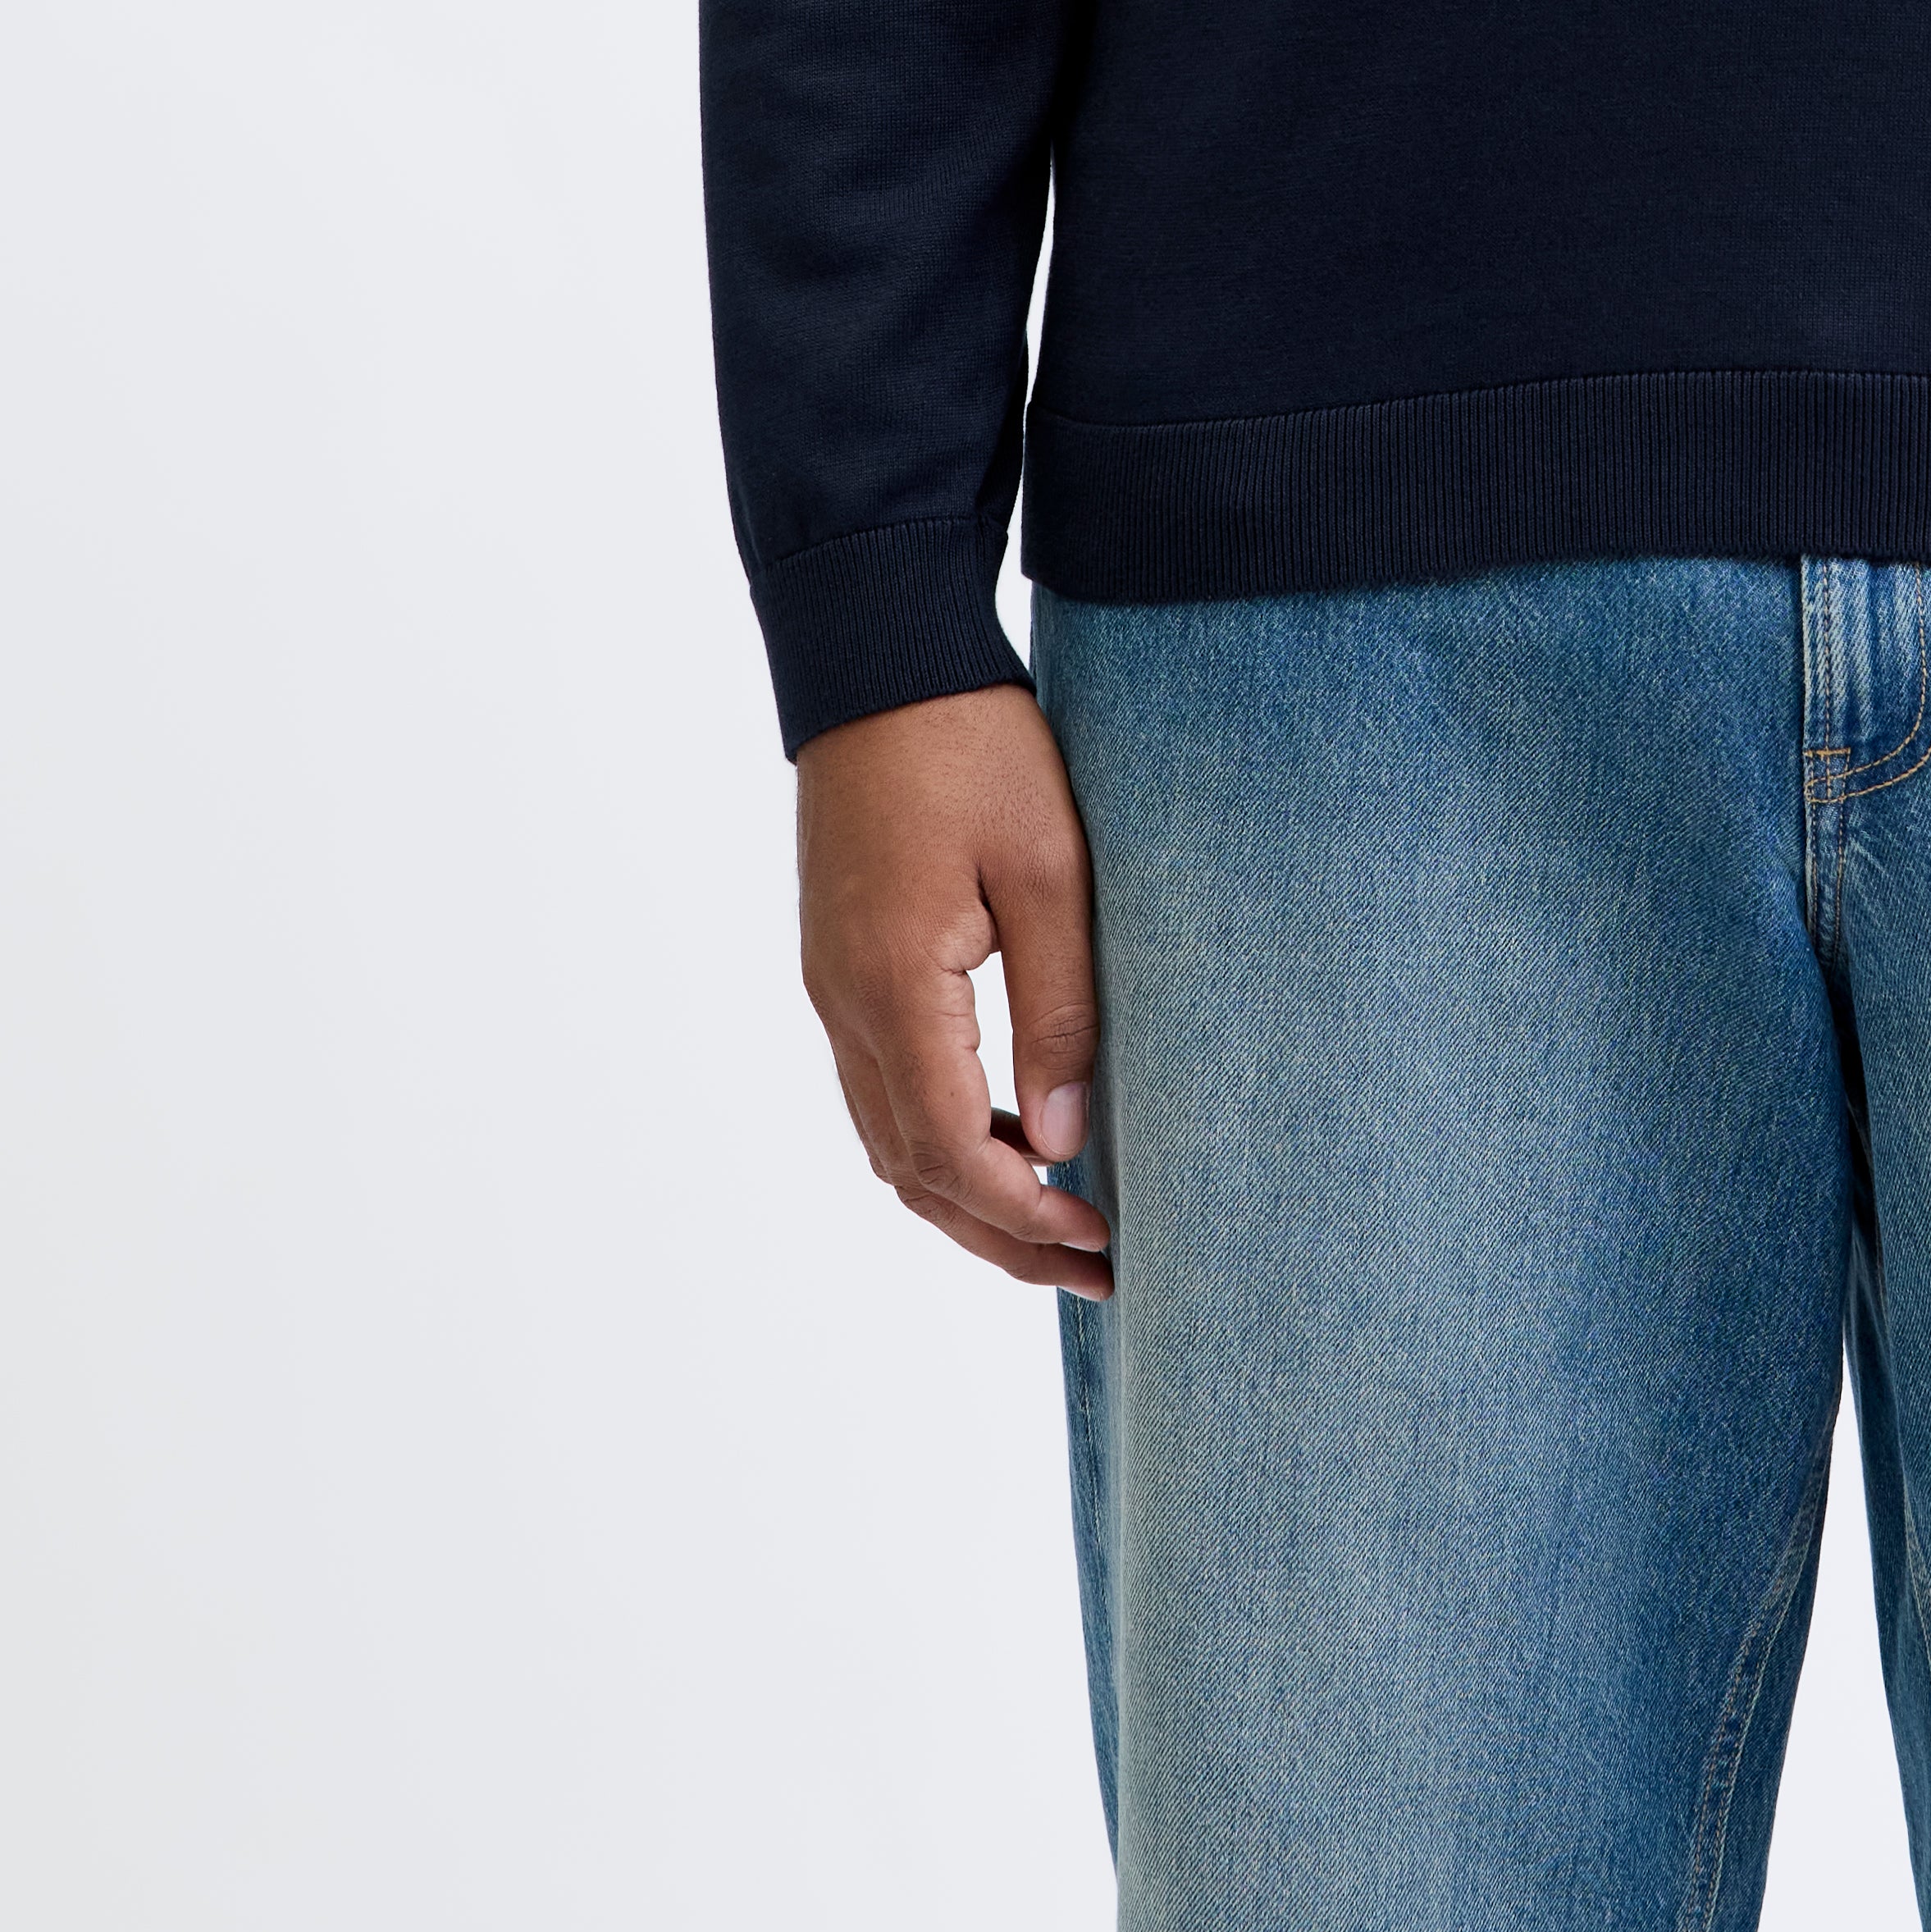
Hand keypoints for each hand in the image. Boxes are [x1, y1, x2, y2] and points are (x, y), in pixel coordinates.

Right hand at [796, 685, 1113, 1296]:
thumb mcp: (1049, 870)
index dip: (1025, 1212)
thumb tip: (1068, 1141)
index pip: (952, 1150)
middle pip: (911, 1171)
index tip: (1099, 1240)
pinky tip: (1011, 1133)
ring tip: (1057, 1223)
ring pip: (889, 1139)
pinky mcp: (840, 964)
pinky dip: (941, 1136)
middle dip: (999, 1235)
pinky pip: (882, 1088)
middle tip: (1093, 1270)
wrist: (879, 661)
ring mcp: (831, 988)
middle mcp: (842, 1006)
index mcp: (891, 989)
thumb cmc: (973, 748)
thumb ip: (1058, 1009)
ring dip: (967, 1194)